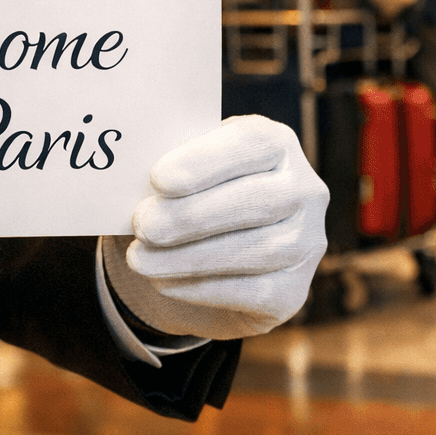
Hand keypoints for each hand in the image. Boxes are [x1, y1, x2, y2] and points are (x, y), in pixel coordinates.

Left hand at [113, 116, 327, 338]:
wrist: (210, 260)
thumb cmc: (191, 199)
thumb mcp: (184, 172)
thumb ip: (169, 168)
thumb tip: (129, 172)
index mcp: (277, 145)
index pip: (253, 143)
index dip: (207, 160)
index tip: (158, 179)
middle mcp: (305, 190)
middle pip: (257, 200)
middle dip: (193, 215)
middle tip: (143, 224)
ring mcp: (306, 242)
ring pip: (257, 250)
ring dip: (190, 257)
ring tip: (140, 259)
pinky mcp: (293, 290)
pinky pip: (252, 292)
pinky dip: (202, 287)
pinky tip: (163, 282)